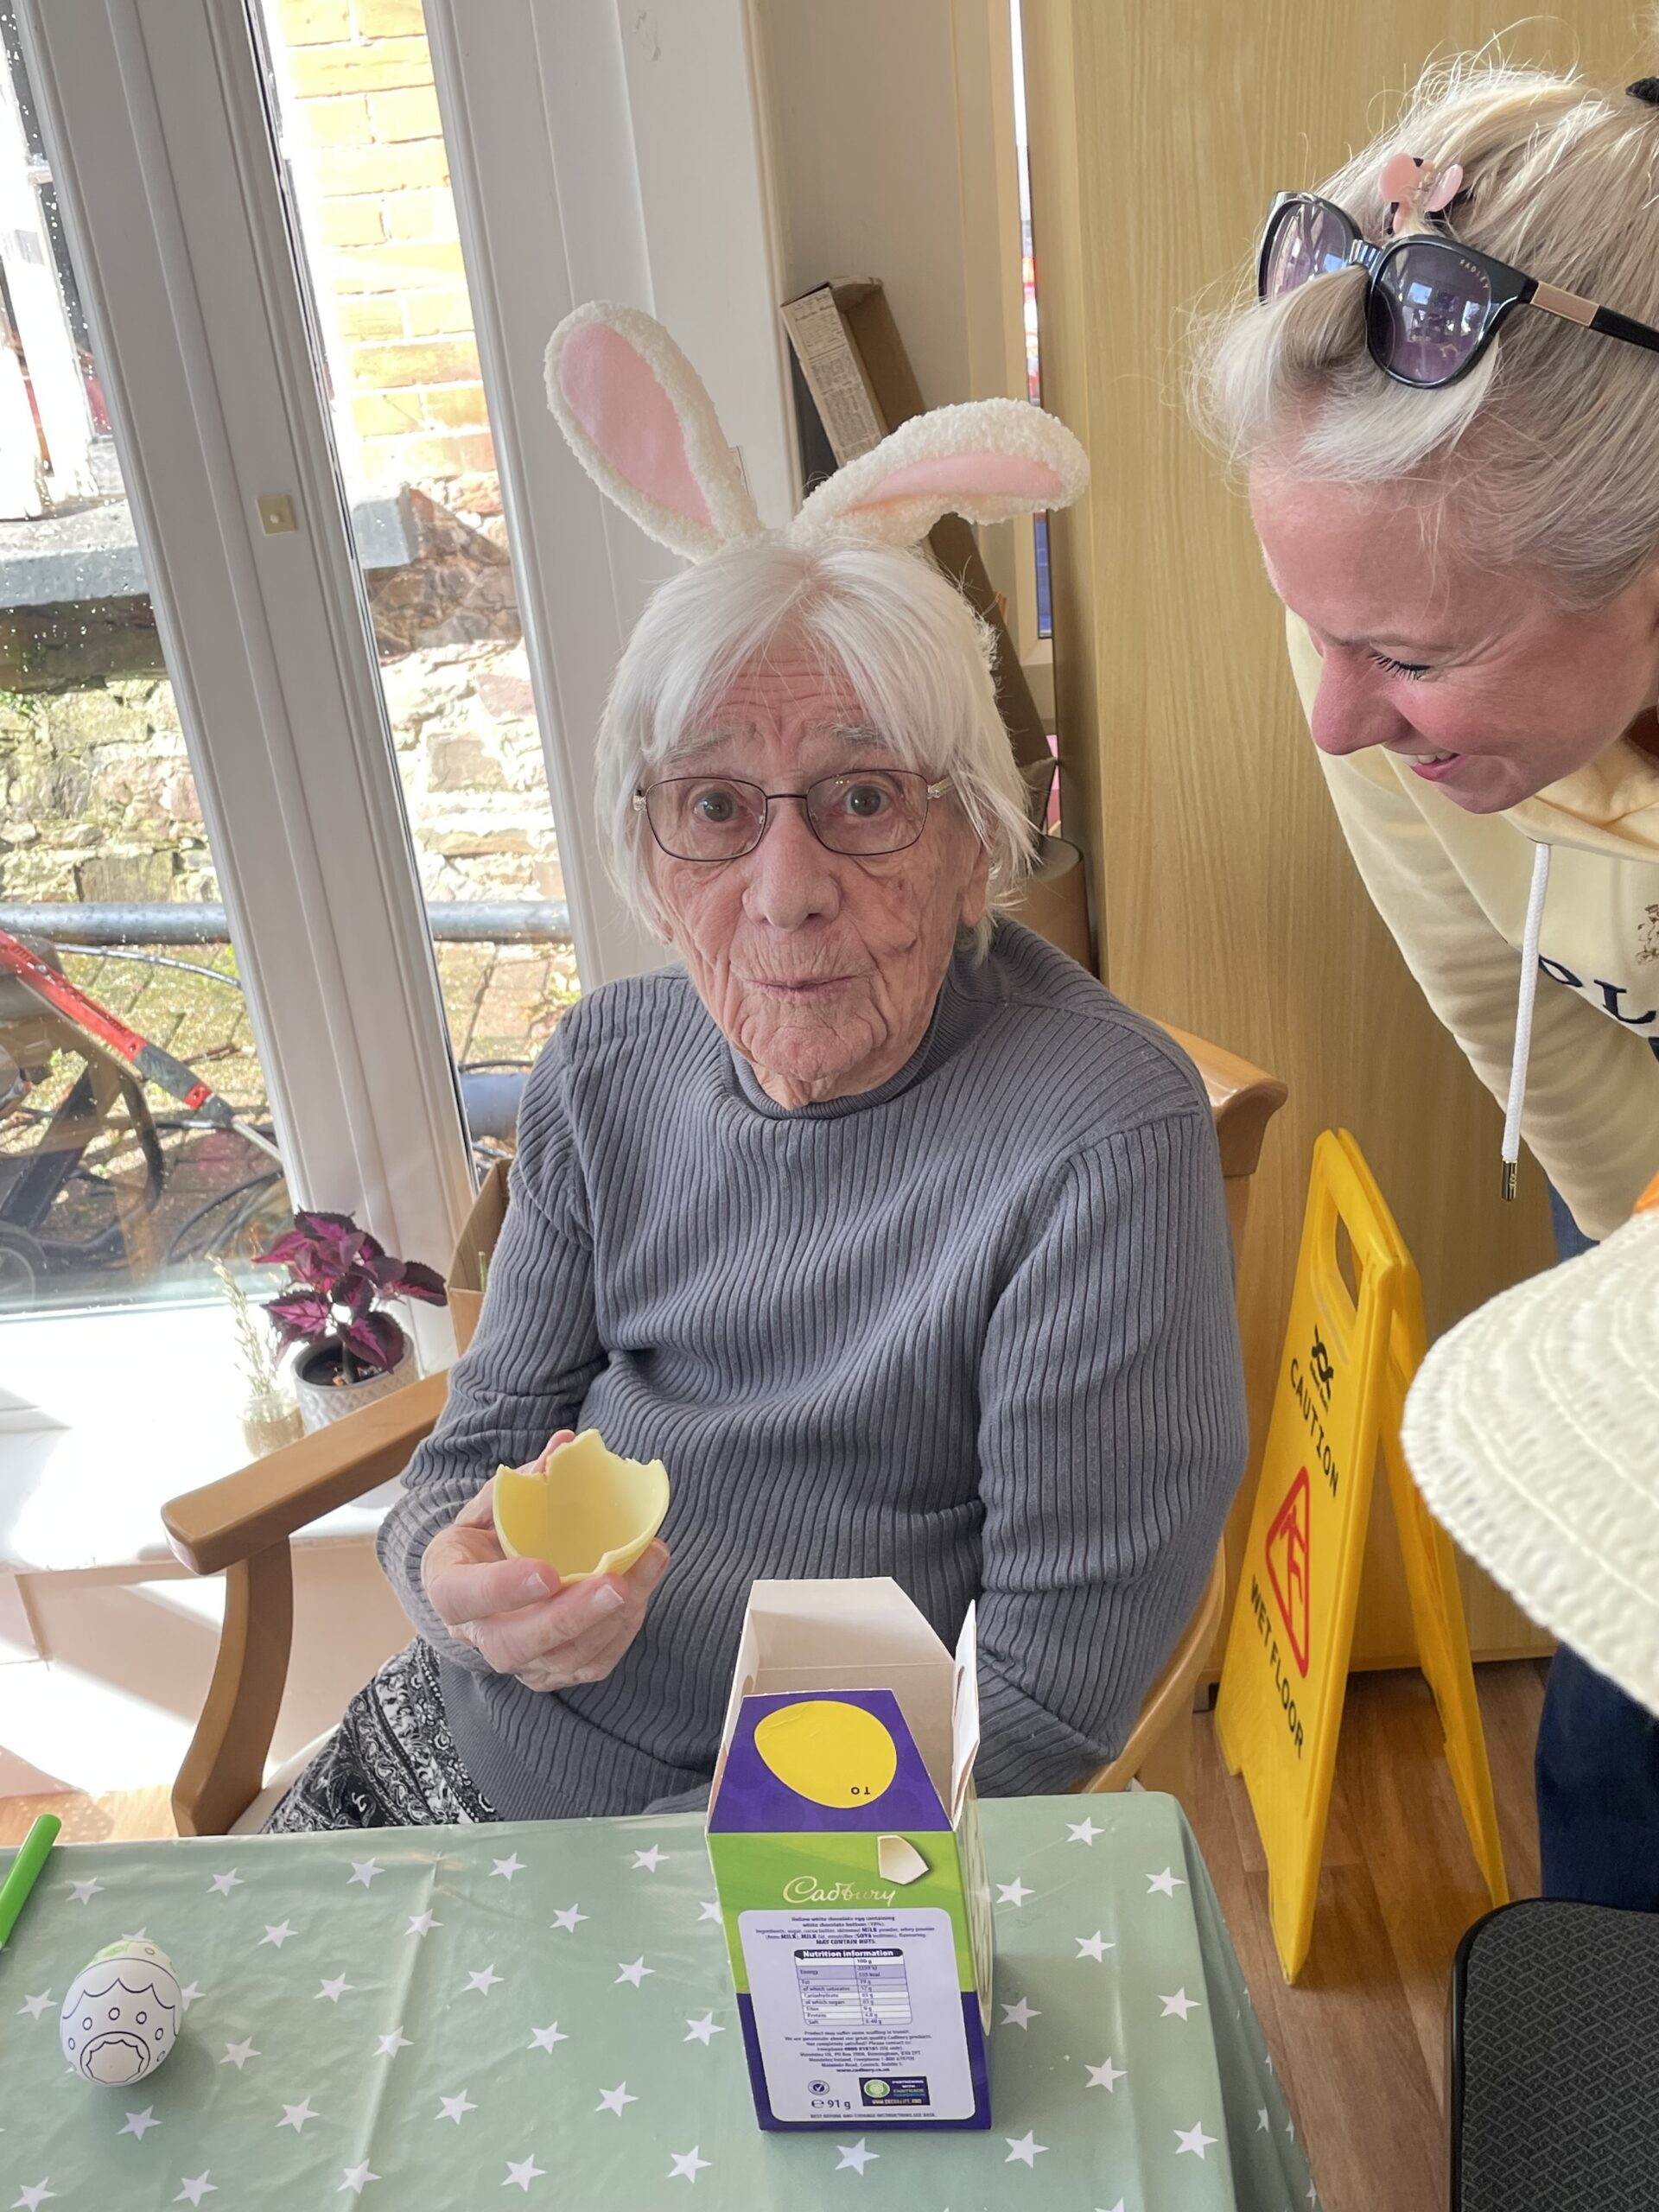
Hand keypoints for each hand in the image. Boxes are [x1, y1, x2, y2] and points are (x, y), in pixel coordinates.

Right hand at [420, 1429, 669, 1692]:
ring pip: (561, 1659)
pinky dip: (622, 1631)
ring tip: (646, 1570)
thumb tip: (566, 1445)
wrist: (483, 1583)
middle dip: (571, 1617)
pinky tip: (642, 1591)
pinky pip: (589, 1665)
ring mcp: (516, 1661)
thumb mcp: (491, 1503)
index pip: (463, 1597)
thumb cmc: (487, 1537)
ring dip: (611, 1619)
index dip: (504, 1589)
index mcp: (449, 1586)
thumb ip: (524, 1480)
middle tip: (615, 1585)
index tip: (547, 1571)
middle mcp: (478, 1635)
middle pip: (516, 1644)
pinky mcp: (550, 1672)